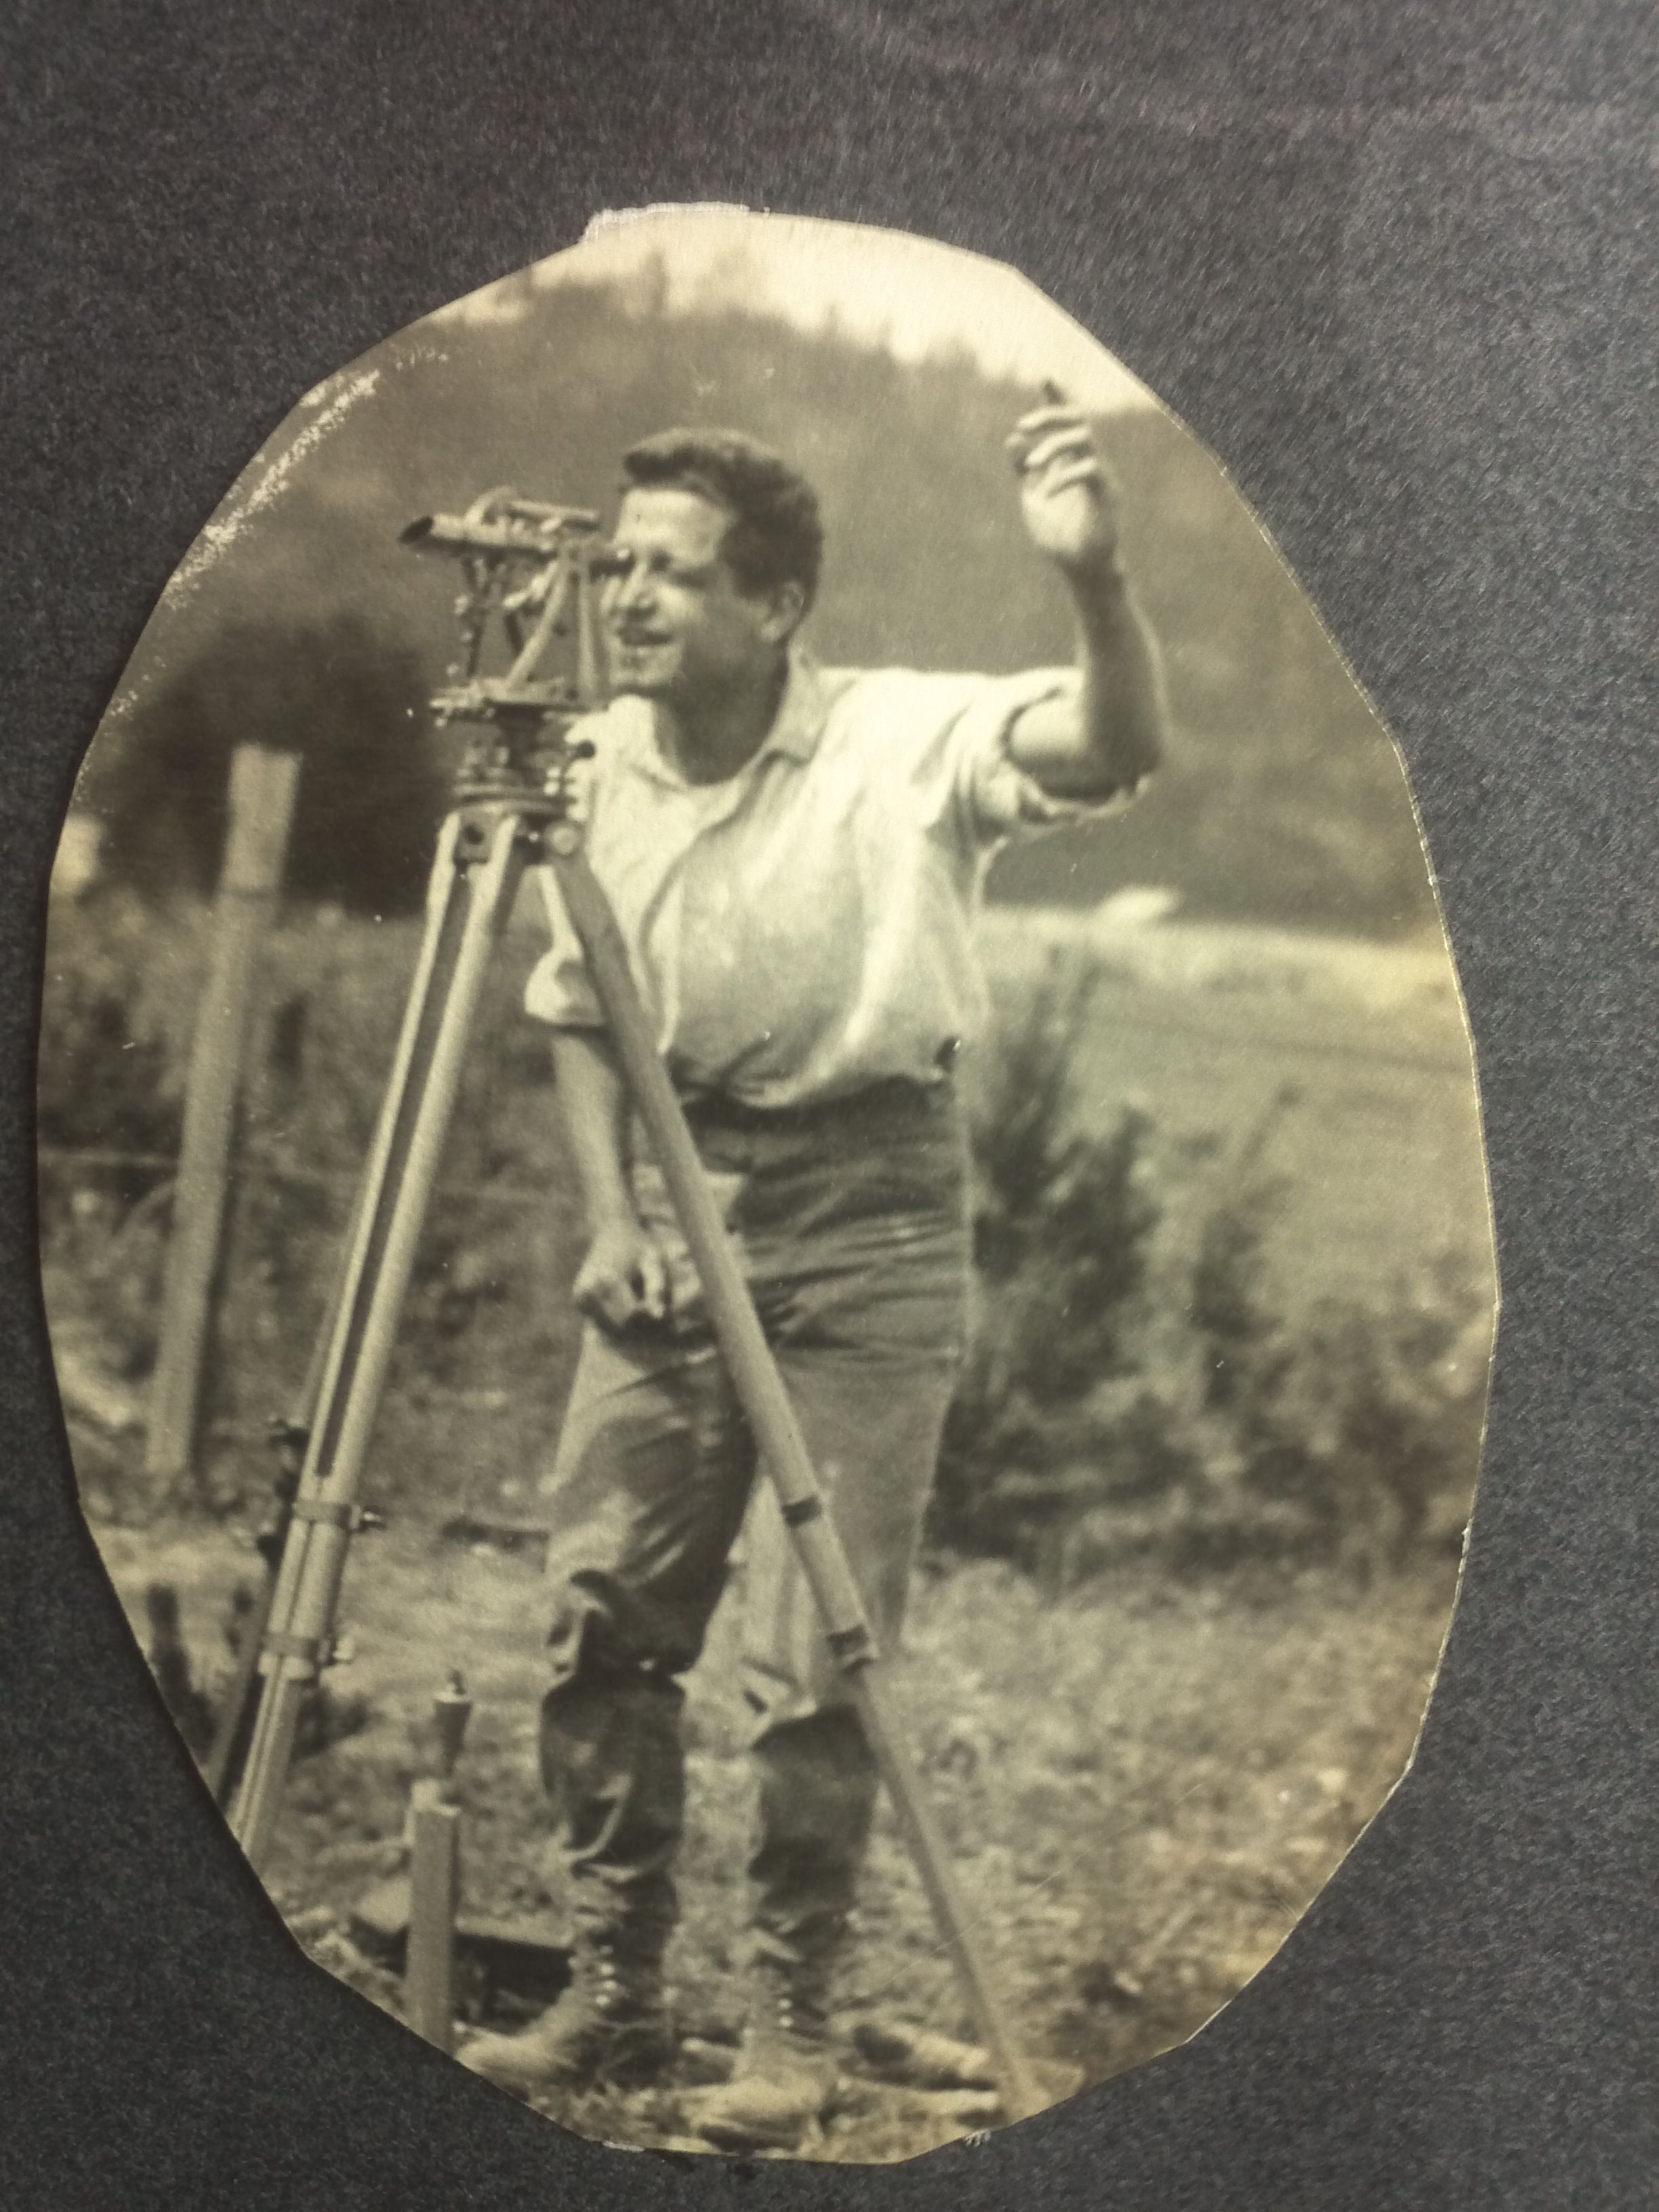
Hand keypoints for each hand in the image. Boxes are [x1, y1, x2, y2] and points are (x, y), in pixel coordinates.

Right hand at [572, 1216, 670, 1329]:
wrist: (612, 1231)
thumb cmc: (638, 1245)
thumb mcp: (654, 1261)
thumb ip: (657, 1288)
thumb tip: (657, 1316)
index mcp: (606, 1280)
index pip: (631, 1317)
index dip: (647, 1313)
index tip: (656, 1298)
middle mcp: (587, 1291)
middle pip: (620, 1326)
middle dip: (638, 1321)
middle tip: (648, 1299)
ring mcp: (579, 1298)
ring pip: (611, 1328)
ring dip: (628, 1321)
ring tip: (636, 1296)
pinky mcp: (578, 1302)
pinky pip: (604, 1322)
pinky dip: (617, 1318)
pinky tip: (624, 1299)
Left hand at [1006, 386, 1119, 578]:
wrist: (1080, 571)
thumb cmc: (1061, 537)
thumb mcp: (1034, 498)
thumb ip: (1024, 471)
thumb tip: (1013, 439)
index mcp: (1074, 461)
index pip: (1070, 421)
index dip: (1058, 398)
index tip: (1045, 379)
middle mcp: (1091, 462)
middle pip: (1080, 419)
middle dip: (1051, 414)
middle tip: (1023, 426)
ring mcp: (1102, 476)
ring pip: (1086, 439)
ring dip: (1054, 446)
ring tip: (1031, 465)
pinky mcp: (1107, 495)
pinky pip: (1090, 470)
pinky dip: (1063, 476)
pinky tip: (1046, 493)